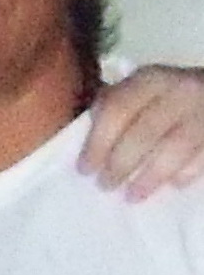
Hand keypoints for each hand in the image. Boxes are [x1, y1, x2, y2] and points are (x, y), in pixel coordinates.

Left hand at [83, 64, 203, 197]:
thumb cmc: (168, 97)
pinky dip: (186, 173)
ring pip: (174, 148)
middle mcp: (179, 91)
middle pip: (144, 133)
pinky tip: (173, 185)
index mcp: (151, 79)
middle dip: (120, 164)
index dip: (98, 142)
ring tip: (132, 195)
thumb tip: (81, 139)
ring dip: (150, 177)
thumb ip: (115, 106)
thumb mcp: (141, 90)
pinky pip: (203, 157)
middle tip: (106, 185)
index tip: (85, 169)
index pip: (117, 109)